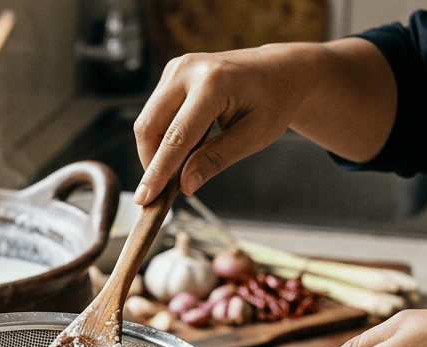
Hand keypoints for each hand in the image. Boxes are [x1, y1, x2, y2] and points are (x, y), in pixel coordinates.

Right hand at [131, 39, 397, 205]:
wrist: (280, 70)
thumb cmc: (273, 102)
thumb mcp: (253, 137)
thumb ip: (216, 159)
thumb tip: (185, 184)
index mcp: (214, 83)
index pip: (177, 136)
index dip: (159, 170)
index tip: (146, 198)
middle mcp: (188, 70)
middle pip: (149, 126)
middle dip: (151, 162)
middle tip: (164, 191)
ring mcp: (177, 68)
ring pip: (148, 120)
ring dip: (156, 150)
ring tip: (184, 165)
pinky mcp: (172, 73)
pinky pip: (155, 112)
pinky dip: (162, 136)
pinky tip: (186, 145)